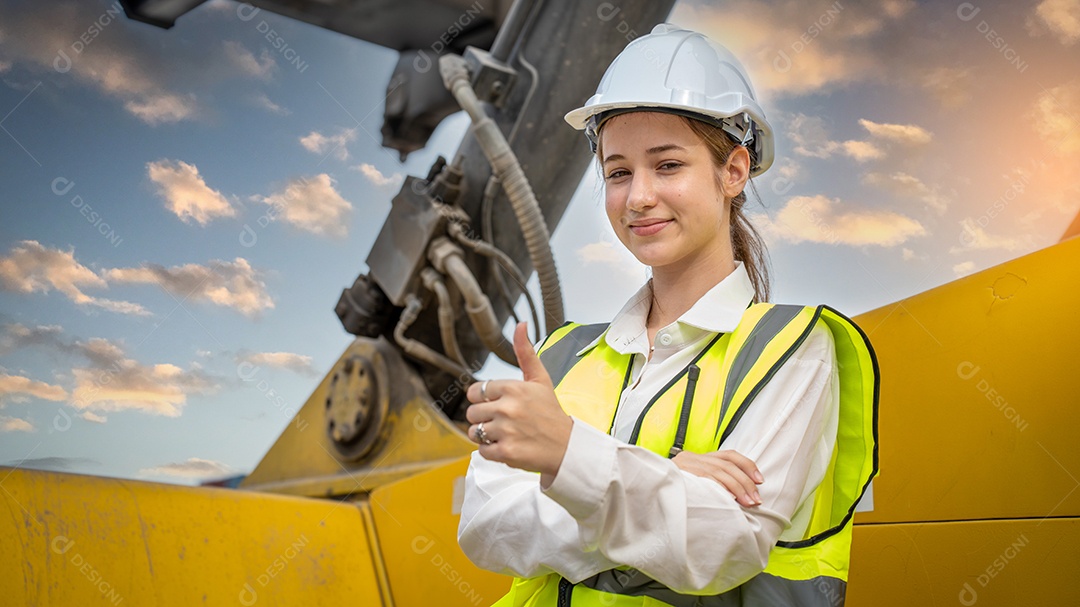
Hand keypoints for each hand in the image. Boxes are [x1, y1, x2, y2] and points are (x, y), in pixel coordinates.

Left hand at [466, 322, 572, 485]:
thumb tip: (520, 325)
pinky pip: (481, 450)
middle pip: (472, 412)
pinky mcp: (505, 452)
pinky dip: (492, 451)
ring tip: (505, 434)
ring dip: (486, 436)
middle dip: (484, 418)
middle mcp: (508, 408)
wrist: (568, 447)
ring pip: (474, 432)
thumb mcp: (540, 379)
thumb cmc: (551, 413)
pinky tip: (508, 445)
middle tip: (504, 421)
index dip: (484, 399)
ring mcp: (506, 431)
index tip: (498, 404)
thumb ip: (525, 352)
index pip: (476, 391)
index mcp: (513, 388)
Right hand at [672, 450, 763, 506]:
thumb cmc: (669, 494)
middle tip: (756, 499)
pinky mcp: (681, 476)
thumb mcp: (691, 484)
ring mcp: (685, 466)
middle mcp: (691, 458)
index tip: (760, 480)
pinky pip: (707, 480)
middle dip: (746, 482)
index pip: (728, 455)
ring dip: (738, 488)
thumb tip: (736, 496)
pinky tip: (730, 500)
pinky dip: (722, 489)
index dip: (747, 466)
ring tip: (748, 502)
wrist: (643, 493)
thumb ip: (708, 484)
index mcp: (696, 458)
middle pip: (727, 465)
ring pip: (720, 472)